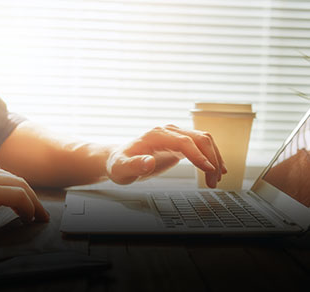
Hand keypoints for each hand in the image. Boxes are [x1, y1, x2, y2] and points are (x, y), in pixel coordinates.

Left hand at [106, 125, 226, 186]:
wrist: (119, 159)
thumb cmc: (119, 164)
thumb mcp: (121, 168)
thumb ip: (134, 165)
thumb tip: (149, 162)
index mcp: (156, 135)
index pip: (184, 141)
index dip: (198, 155)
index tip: (208, 169)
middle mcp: (168, 132)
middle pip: (198, 139)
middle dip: (211, 159)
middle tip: (214, 180)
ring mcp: (175, 136)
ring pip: (203, 141)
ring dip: (214, 158)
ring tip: (215, 179)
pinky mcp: (179, 143)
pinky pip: (200, 146)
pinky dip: (210, 157)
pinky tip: (215, 170)